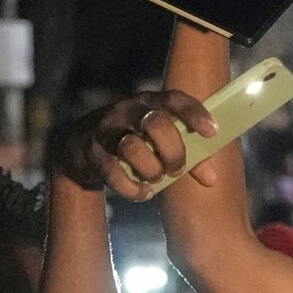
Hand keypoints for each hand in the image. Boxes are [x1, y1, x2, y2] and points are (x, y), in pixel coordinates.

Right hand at [50, 90, 217, 198]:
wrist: (79, 151)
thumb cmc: (132, 145)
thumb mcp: (158, 142)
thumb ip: (187, 155)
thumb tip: (211, 180)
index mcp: (149, 103)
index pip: (174, 99)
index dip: (194, 113)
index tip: (213, 132)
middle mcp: (127, 110)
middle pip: (156, 124)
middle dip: (173, 152)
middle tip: (177, 169)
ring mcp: (106, 129)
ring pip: (133, 148)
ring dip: (151, 170)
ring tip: (156, 179)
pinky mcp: (90, 151)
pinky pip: (113, 172)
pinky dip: (132, 188)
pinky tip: (143, 193)